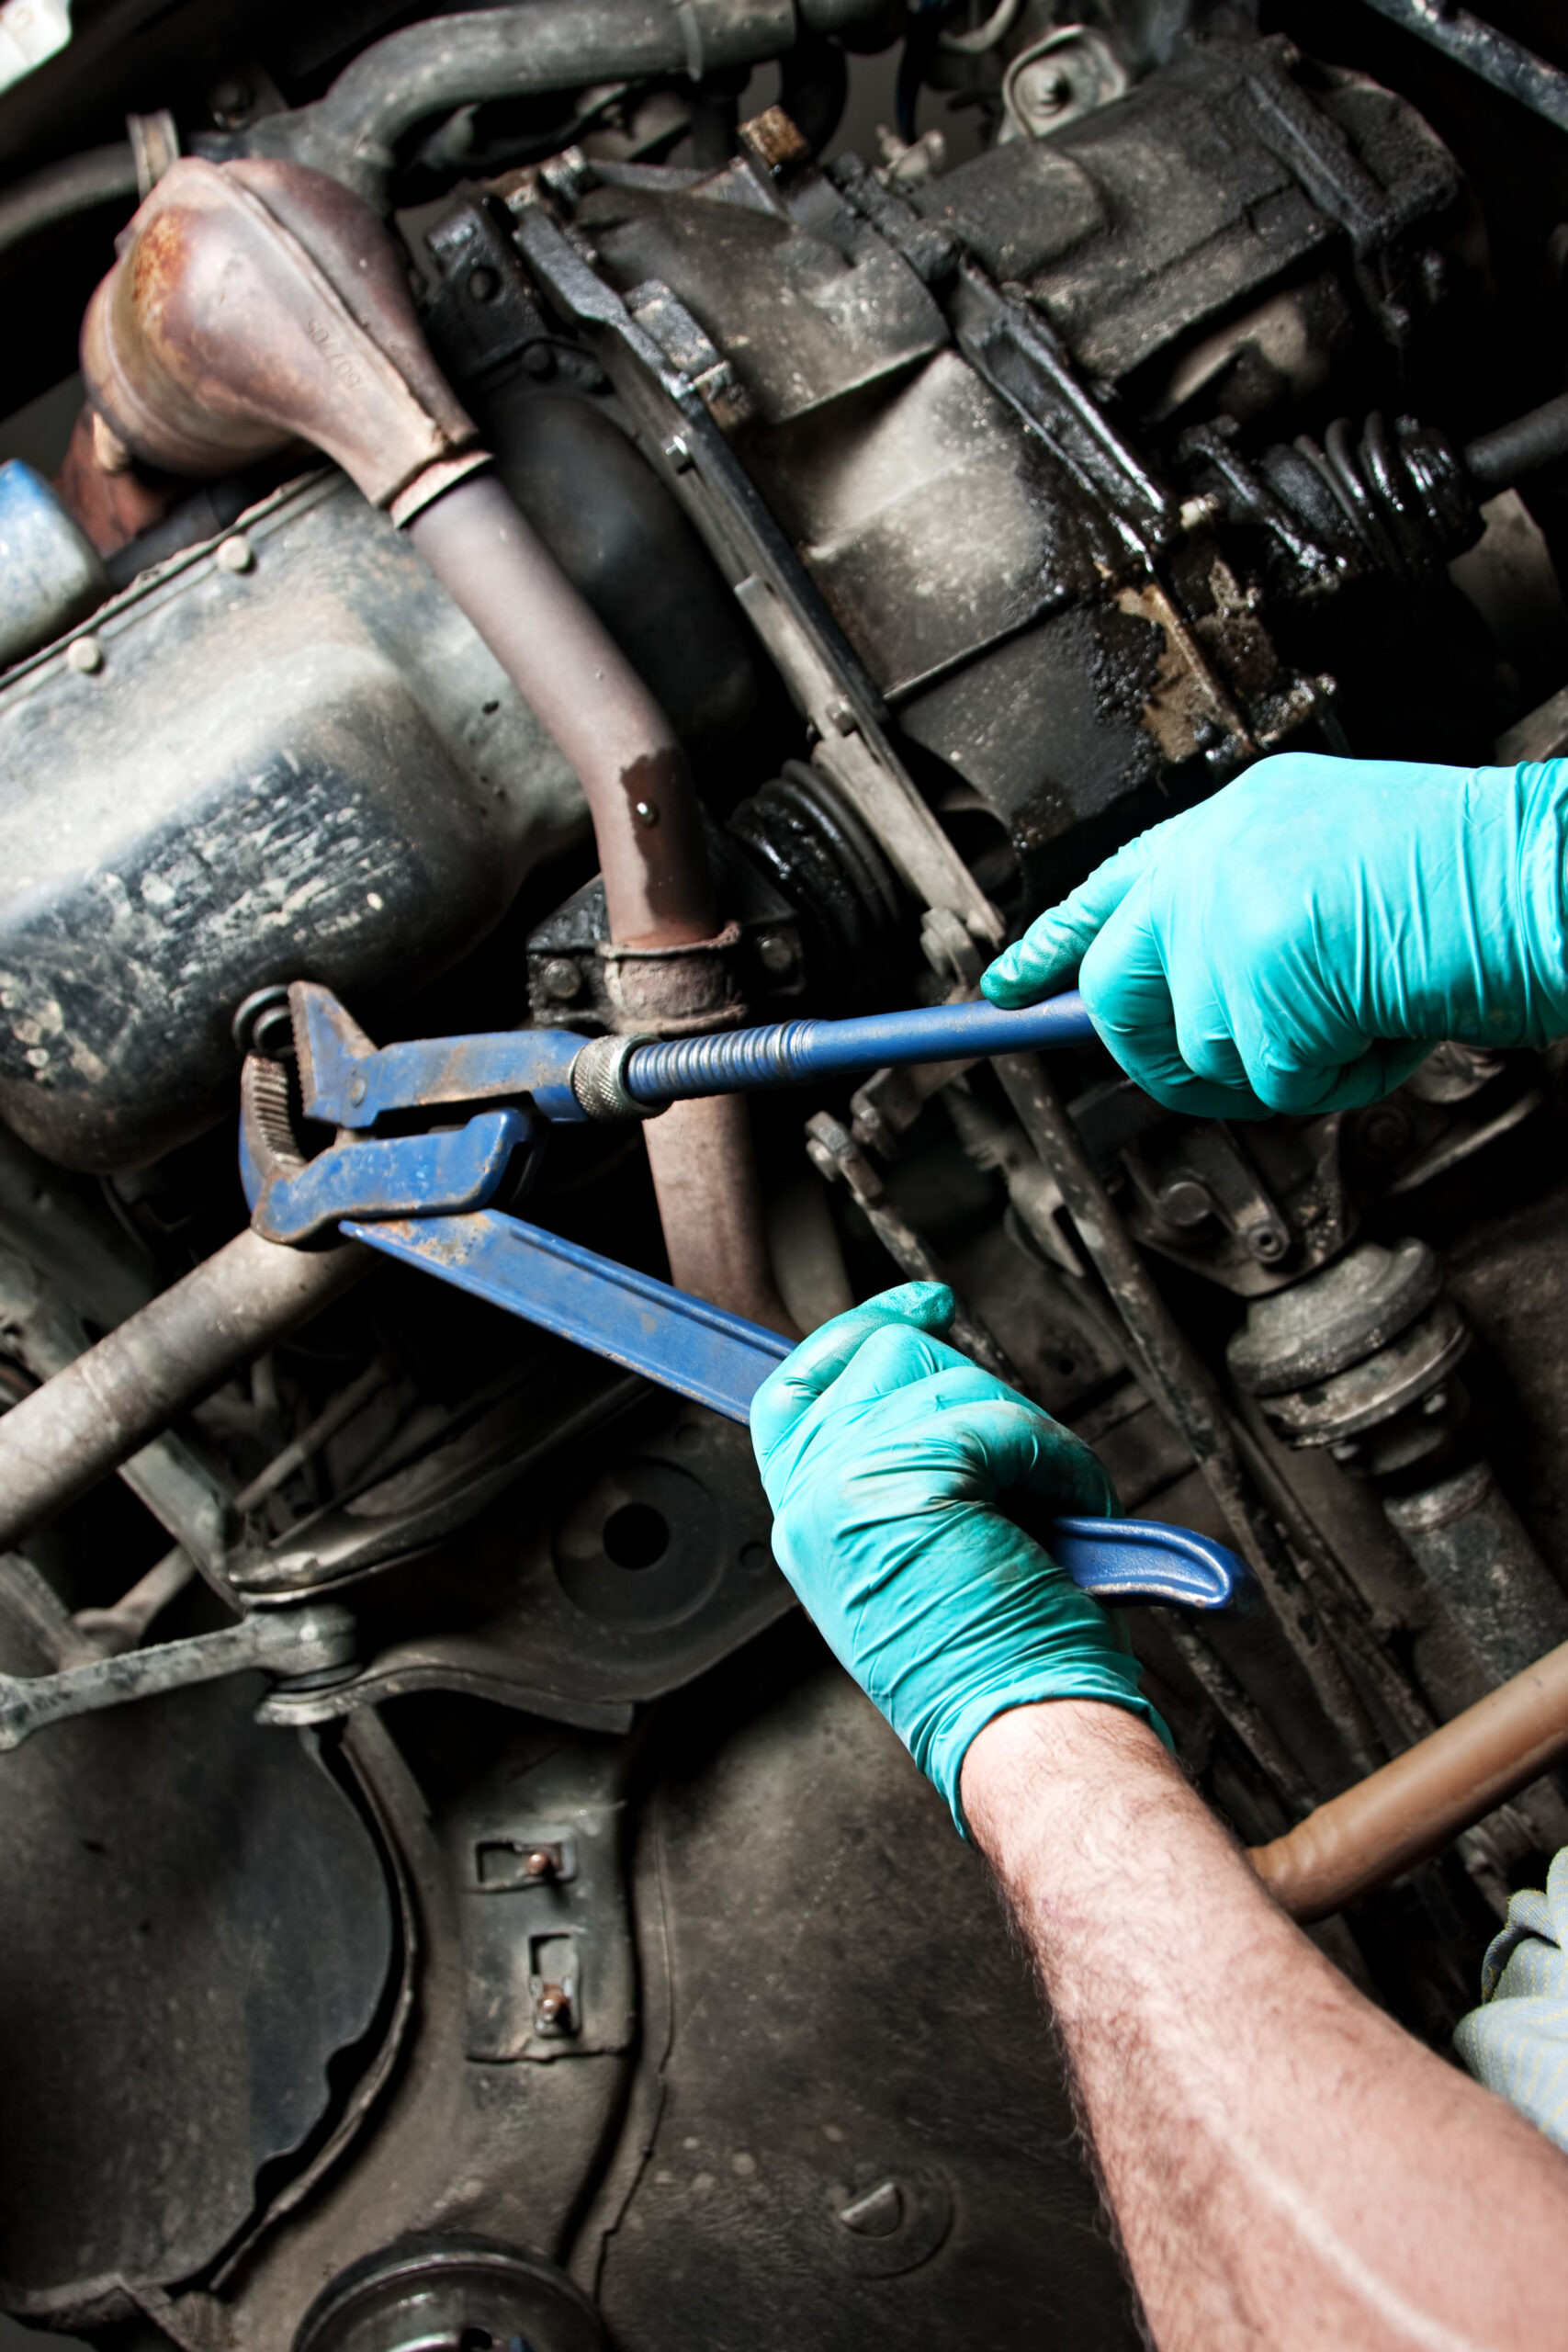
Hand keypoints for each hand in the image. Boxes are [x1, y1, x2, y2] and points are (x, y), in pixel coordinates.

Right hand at [750, 1282, 1167, 1830]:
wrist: (1018, 1727)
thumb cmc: (995, 1660)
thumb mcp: (912, 1556)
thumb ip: (897, 1473)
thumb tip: (939, 1392)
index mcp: (806, 1519)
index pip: (797, 1385)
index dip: (858, 1331)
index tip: (923, 1307)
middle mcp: (811, 1499)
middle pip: (883, 1363)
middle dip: (975, 1396)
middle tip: (1024, 1465)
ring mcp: (846, 1488)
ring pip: (947, 1380)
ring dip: (1025, 1431)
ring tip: (1050, 1501)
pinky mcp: (903, 1482)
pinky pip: (998, 1421)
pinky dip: (1054, 1456)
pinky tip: (1069, 1503)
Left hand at [981, 752, 1567, 1117]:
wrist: (1537, 874)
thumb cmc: (1464, 881)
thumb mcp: (1329, 865)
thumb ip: (1243, 912)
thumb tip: (1187, 996)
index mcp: (1230, 824)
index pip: (1108, 892)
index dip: (1053, 948)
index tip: (1003, 988)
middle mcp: (1211, 859)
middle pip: (1119, 997)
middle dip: (1166, 1054)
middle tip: (1249, 1055)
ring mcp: (1230, 917)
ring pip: (1204, 1055)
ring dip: (1287, 1063)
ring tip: (1364, 1006)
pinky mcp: (1262, 978)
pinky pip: (1275, 1082)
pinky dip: (1339, 1080)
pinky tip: (1385, 1023)